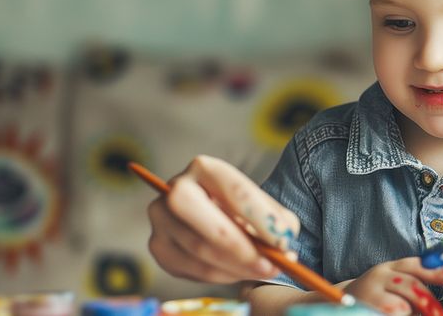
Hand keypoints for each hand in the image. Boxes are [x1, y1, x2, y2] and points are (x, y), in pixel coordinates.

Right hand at [146, 155, 299, 282]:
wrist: (211, 211)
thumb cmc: (241, 207)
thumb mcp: (262, 205)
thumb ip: (277, 222)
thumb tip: (282, 245)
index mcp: (205, 168)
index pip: (237, 193)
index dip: (263, 220)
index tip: (284, 242)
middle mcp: (176, 188)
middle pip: (210, 224)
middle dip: (244, 250)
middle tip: (270, 265)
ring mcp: (161, 218)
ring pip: (200, 250)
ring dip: (236, 267)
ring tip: (263, 270)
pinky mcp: (158, 245)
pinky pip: (190, 268)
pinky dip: (220, 275)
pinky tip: (239, 272)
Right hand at [342, 258, 442, 315]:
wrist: (338, 302)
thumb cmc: (375, 296)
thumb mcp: (393, 284)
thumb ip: (414, 288)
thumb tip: (438, 304)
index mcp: (391, 267)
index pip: (417, 265)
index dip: (438, 272)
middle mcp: (379, 275)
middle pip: (412, 285)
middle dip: (429, 302)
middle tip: (439, 315)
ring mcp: (369, 293)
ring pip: (398, 306)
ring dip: (407, 313)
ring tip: (404, 313)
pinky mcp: (363, 308)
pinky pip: (388, 313)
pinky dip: (397, 315)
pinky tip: (393, 314)